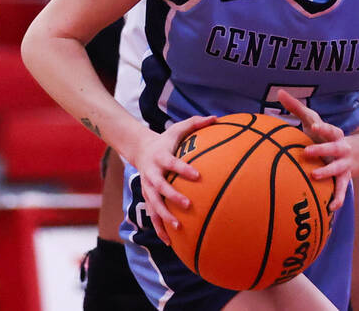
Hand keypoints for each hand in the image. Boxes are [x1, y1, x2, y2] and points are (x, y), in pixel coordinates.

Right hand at [131, 115, 215, 244]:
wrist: (141, 149)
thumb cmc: (166, 139)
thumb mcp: (178, 128)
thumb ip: (196, 123)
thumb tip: (217, 118)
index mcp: (161, 157)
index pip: (172, 163)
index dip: (183, 169)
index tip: (198, 175)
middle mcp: (152, 173)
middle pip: (161, 187)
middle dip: (173, 197)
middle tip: (188, 204)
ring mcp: (148, 187)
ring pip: (154, 204)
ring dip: (164, 216)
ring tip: (177, 226)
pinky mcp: (147, 197)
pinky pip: (152, 214)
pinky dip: (159, 227)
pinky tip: (169, 242)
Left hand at [278, 90, 351, 213]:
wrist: (350, 152)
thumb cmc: (321, 134)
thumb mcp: (312, 120)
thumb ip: (296, 107)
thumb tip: (280, 91)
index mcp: (333, 134)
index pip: (330, 129)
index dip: (323, 127)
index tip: (315, 125)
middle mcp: (341, 148)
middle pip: (334, 148)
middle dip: (322, 149)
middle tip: (306, 152)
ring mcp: (343, 165)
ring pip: (338, 169)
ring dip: (327, 172)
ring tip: (314, 176)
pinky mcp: (343, 179)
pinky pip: (341, 190)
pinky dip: (337, 199)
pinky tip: (330, 209)